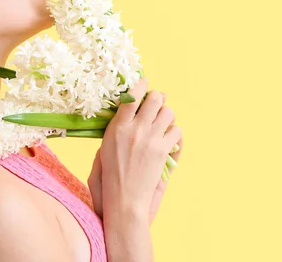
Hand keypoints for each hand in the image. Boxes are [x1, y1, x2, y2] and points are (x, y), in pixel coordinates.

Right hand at [88, 78, 181, 223]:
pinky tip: (169, 139)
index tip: (145, 82)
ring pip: (169, 113)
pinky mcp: (163, 151)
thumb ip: (116, 128)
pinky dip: (174, 134)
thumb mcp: (105, 148)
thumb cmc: (110, 177)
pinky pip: (177, 132)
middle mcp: (135, 130)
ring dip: (167, 115)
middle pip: (155, 99)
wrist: (124, 200)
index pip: (132, 96)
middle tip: (157, 102)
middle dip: (157, 98)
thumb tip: (127, 112)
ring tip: (162, 122)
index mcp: (117, 127)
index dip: (141, 85)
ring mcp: (151, 140)